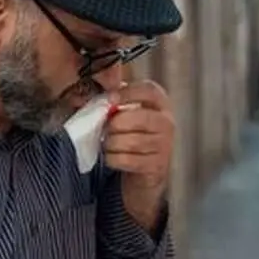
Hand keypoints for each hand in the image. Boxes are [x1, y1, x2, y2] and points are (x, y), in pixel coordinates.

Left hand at [104, 81, 174, 230]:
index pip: (149, 91)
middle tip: (105, 129)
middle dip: (115, 124)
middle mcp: (167, 123)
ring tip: (106, 143)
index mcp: (160, 104)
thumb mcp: (125, 114)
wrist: (142, 168)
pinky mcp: (156, 166)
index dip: (128, 93)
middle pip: (140, 118)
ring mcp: (164, 146)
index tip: (110, 99)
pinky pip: (128, 160)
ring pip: (132, 141)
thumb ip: (113, 103)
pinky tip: (111, 156)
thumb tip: (92, 98)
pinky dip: (113, 158)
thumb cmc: (129, 134)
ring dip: (112, 143)